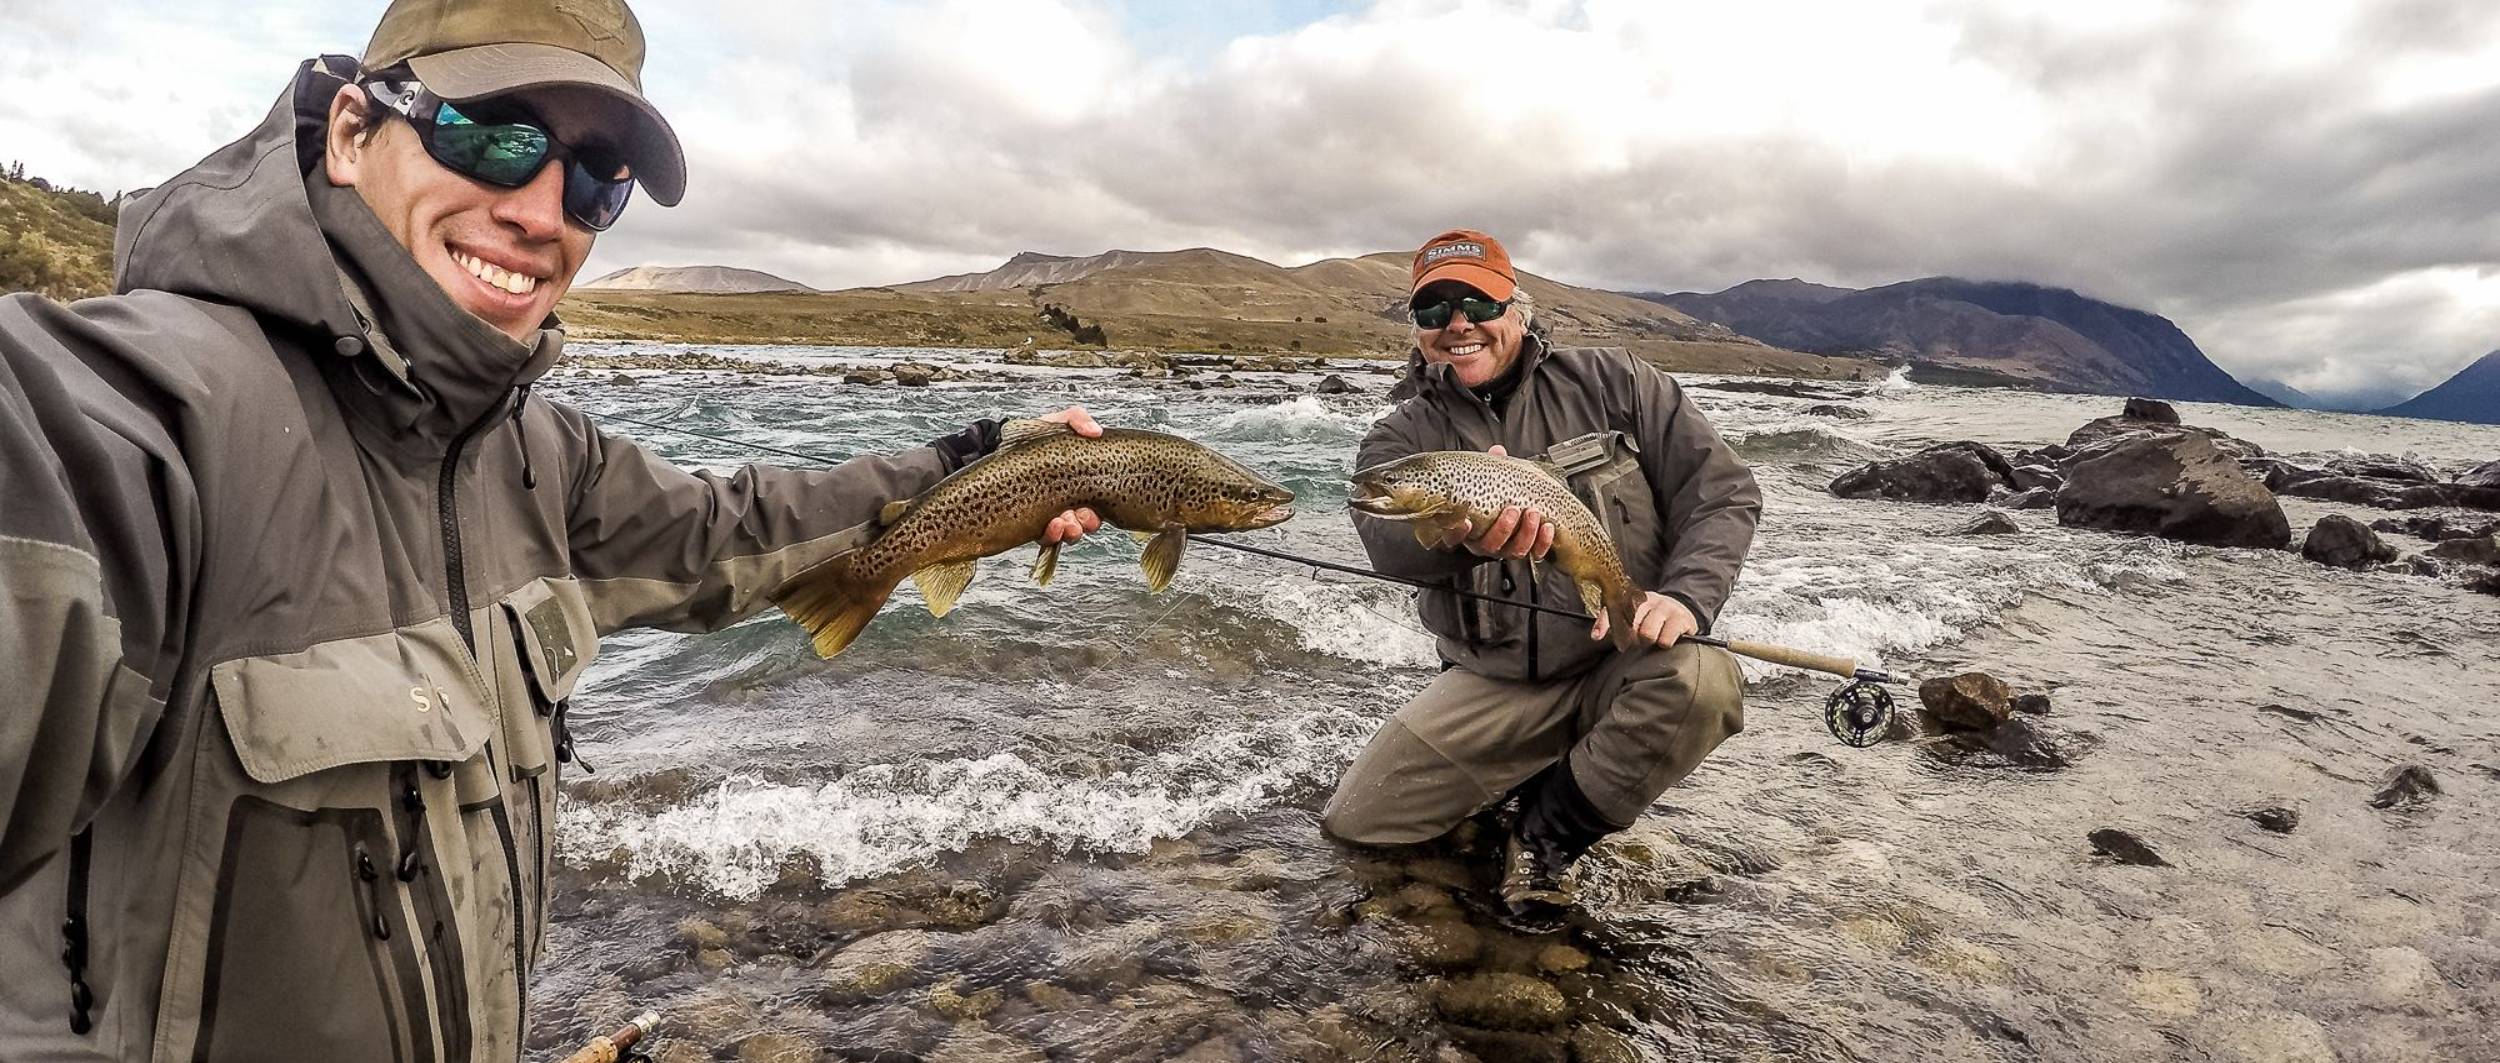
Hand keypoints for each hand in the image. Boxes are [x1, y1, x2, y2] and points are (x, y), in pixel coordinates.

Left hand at [1039, 406, 1102, 541]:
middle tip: (1081, 515)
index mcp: (1080, 482)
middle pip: (1088, 522)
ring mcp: (1051, 514)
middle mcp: (1069, 502)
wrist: (997, 447)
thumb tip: (1095, 431)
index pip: (1099, 502)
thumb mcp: (1057, 423)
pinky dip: (1053, 535)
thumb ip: (1077, 419)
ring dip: (1072, 530)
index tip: (1098, 505)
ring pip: (1069, 533)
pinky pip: (1047, 538)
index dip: (1102, 508)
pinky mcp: (1032, 524)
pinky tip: (1052, 524)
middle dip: (1087, 522)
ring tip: (1065, 521)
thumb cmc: (1033, 438)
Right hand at [1457, 446, 1553, 560]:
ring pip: (1514, 551)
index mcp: (1469, 529)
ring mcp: (1506, 549)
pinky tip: (1548, 527)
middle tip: (1512, 509)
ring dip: (1525, 534)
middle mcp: (1485, 543)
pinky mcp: (1526, 551)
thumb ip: (1491, 468)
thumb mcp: (1491, 481)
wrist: (1515, 506)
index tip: (1466, 522)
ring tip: (1532, 513)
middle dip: (1503, 529)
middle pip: (1490, 545)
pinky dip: (1543, 542)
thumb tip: (1498, 451)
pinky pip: (1535, 553)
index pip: (1454, 537)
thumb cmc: (1495, 495)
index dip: (1457, 533)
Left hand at [1591, 592, 1697, 647]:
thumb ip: (1611, 622)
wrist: (1683, 612)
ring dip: (1648, 642)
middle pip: (1631, 625)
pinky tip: (1665, 642)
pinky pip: (1666, 639)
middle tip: (1638, 640)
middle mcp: (1650, 599)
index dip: (1604, 624)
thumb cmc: (1650, 617)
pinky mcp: (1682, 619)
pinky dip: (1663, 644)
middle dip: (1632, 639)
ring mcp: (1667, 607)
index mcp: (1634, 596)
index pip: (1613, 608)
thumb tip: (1596, 636)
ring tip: (1652, 641)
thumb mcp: (1632, 615)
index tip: (1597, 637)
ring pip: (1648, 634)